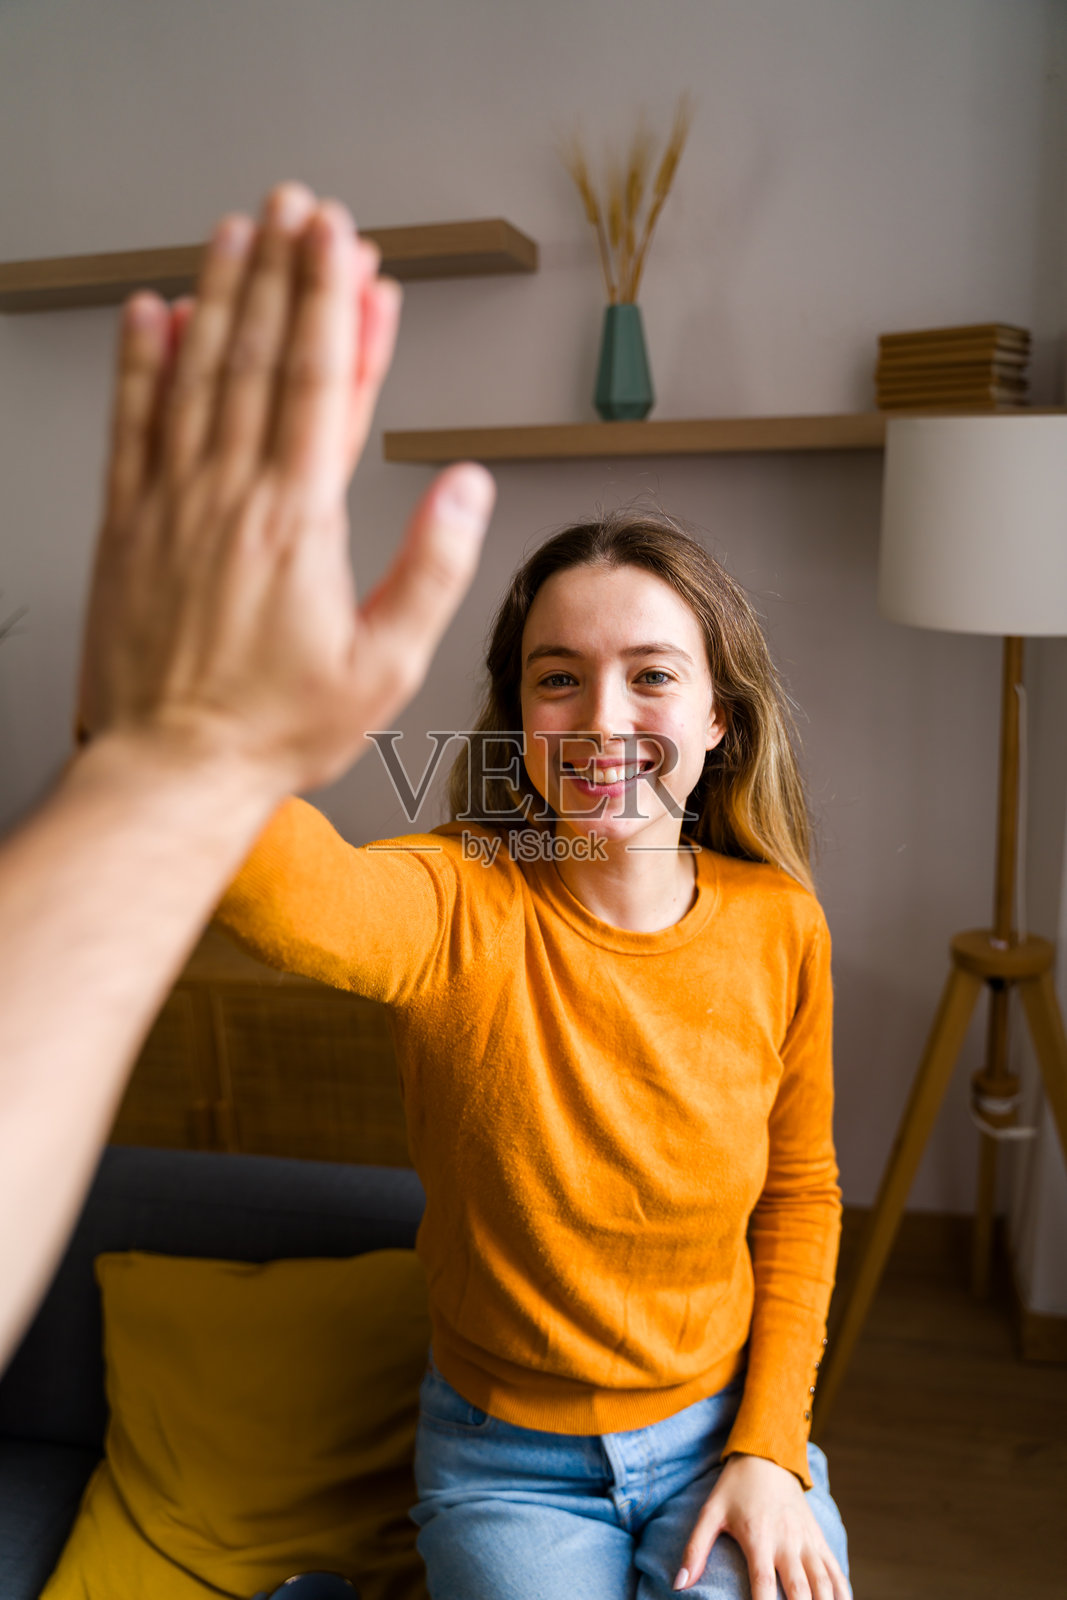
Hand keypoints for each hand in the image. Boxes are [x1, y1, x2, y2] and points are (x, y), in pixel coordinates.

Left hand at [78, 181, 494, 796]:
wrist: (172, 766)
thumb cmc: (276, 726)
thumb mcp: (386, 665)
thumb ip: (434, 569)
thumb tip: (468, 489)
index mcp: (297, 521)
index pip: (320, 381)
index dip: (332, 300)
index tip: (342, 241)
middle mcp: (229, 495)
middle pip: (259, 356)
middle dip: (283, 272)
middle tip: (296, 209)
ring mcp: (171, 503)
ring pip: (195, 372)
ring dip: (219, 295)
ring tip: (235, 233)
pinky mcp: (126, 525)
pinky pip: (132, 422)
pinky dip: (140, 361)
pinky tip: (150, 314)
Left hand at [674, 1453, 850, 1599]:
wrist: (768, 1456)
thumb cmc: (735, 1487)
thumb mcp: (710, 1512)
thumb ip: (695, 1549)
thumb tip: (679, 1584)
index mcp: (758, 1537)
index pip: (763, 1584)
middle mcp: (787, 1541)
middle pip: (800, 1590)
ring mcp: (806, 1541)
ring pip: (824, 1583)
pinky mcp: (818, 1538)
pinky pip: (836, 1569)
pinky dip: (843, 1592)